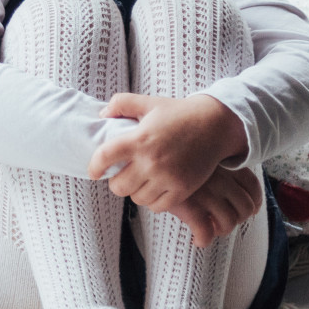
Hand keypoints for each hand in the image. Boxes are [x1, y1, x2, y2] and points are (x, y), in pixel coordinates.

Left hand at [86, 93, 247, 215]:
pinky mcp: (182, 189)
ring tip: (140, 181)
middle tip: (122, 175)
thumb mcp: (149, 103)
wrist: (214, 125)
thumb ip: (121, 103)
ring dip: (135, 191)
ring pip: (137, 198)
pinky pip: (158, 206)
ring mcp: (167, 177)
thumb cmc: (178, 113)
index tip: (93, 172)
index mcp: (139, 139)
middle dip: (116, 182)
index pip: (104, 157)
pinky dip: (152, 201)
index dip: (94, 167)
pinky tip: (154, 189)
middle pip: (119, 186)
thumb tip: (102, 116)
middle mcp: (151, 160)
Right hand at [171, 166, 262, 247]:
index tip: (247, 210)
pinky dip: (203, 240)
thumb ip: (218, 170)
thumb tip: (233, 192)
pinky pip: (205, 232)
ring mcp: (206, 194)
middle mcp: (220, 180)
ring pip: (229, 223)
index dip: (254, 203)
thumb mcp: (201, 158)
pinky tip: (196, 240)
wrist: (148, 159)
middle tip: (223, 222)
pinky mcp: (190, 207)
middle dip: (237, 219)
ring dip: (221, 231)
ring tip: (209, 229)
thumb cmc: (174, 160)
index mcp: (225, 166)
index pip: (253, 187)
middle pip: (245, 208)